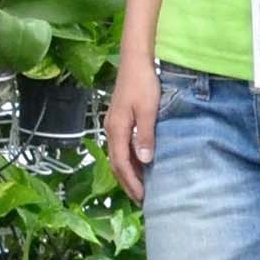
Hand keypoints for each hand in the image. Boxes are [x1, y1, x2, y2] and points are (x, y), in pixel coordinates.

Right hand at [105, 59, 159, 204]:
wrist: (135, 60)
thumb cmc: (143, 83)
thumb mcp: (148, 110)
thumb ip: (145, 135)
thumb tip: (145, 160)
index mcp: (116, 129)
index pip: (121, 163)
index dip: (131, 182)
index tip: (143, 197)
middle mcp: (111, 129)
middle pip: (116, 163)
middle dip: (127, 182)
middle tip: (141, 199)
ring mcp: (113, 124)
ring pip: (117, 156)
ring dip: (127, 173)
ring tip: (141, 187)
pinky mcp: (119, 120)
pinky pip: (121, 147)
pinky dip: (128, 161)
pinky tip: (140, 164)